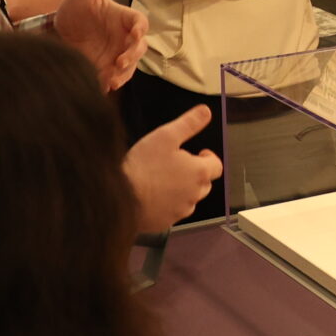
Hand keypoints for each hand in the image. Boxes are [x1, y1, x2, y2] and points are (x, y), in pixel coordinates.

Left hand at [51, 0, 146, 86]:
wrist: (59, 32)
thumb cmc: (76, 8)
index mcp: (123, 18)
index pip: (140, 23)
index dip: (139, 29)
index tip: (133, 35)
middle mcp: (124, 37)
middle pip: (140, 48)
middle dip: (133, 55)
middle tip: (120, 61)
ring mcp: (117, 54)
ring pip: (131, 66)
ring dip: (125, 73)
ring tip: (111, 78)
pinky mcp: (107, 69)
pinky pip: (117, 77)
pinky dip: (114, 82)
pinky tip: (105, 85)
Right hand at [125, 103, 220, 232]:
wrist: (119, 197)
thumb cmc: (142, 166)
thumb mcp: (165, 136)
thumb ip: (188, 123)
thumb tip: (205, 112)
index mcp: (199, 172)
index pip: (216, 165)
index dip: (209, 157)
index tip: (199, 153)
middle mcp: (194, 194)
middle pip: (204, 183)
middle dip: (195, 173)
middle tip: (177, 165)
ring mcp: (180, 211)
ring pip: (189, 199)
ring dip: (182, 189)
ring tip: (162, 179)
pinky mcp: (165, 222)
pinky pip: (172, 212)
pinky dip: (167, 204)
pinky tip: (152, 195)